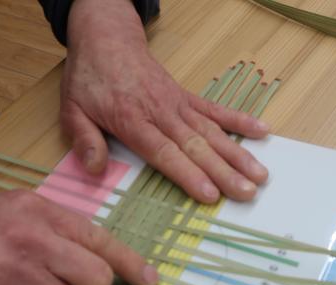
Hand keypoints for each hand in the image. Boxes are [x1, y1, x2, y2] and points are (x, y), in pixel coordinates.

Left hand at [62, 0, 270, 203]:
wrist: (106, 39)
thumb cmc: (89, 78)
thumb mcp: (72, 108)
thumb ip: (84, 139)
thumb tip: (93, 169)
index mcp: (132, 120)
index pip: (164, 152)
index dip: (188, 174)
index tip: (209, 194)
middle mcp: (161, 113)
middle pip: (196, 147)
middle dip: (224, 172)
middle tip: (247, 192)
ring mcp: (178, 104)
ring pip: (212, 132)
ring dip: (238, 154)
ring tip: (261, 175)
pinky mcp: (186, 97)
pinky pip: (216, 110)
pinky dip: (240, 120)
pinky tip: (262, 132)